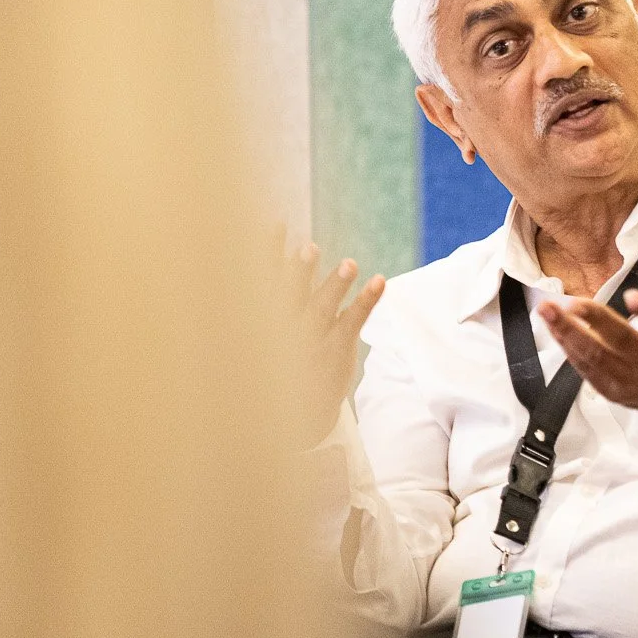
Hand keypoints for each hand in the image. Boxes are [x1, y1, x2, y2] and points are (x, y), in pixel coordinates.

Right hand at [280, 238, 384, 444]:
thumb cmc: (272, 360)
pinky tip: (380, 281)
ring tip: (350, 263)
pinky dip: (366, 301)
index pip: (265, 280)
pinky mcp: (336, 349)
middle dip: (299, 273)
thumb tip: (270, 252)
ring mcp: (310, 340)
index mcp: (263, 319)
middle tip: (311, 248)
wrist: (287, 412)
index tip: (277, 225)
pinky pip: (353, 322)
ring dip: (336, 285)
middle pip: (290, 295)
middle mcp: (283, 329)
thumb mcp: (258, 331)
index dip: (270, 253)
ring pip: (323, 309)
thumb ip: (266, 293)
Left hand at [537, 244, 637, 440]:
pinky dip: (571, 352)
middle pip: (622, 344)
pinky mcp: (618, 392)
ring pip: (597, 359)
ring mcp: (634, 382)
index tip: (632, 295)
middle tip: (571, 302)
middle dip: (595, 323)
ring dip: (569, 335)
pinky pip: (589, 373)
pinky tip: (555, 330)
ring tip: (546, 310)